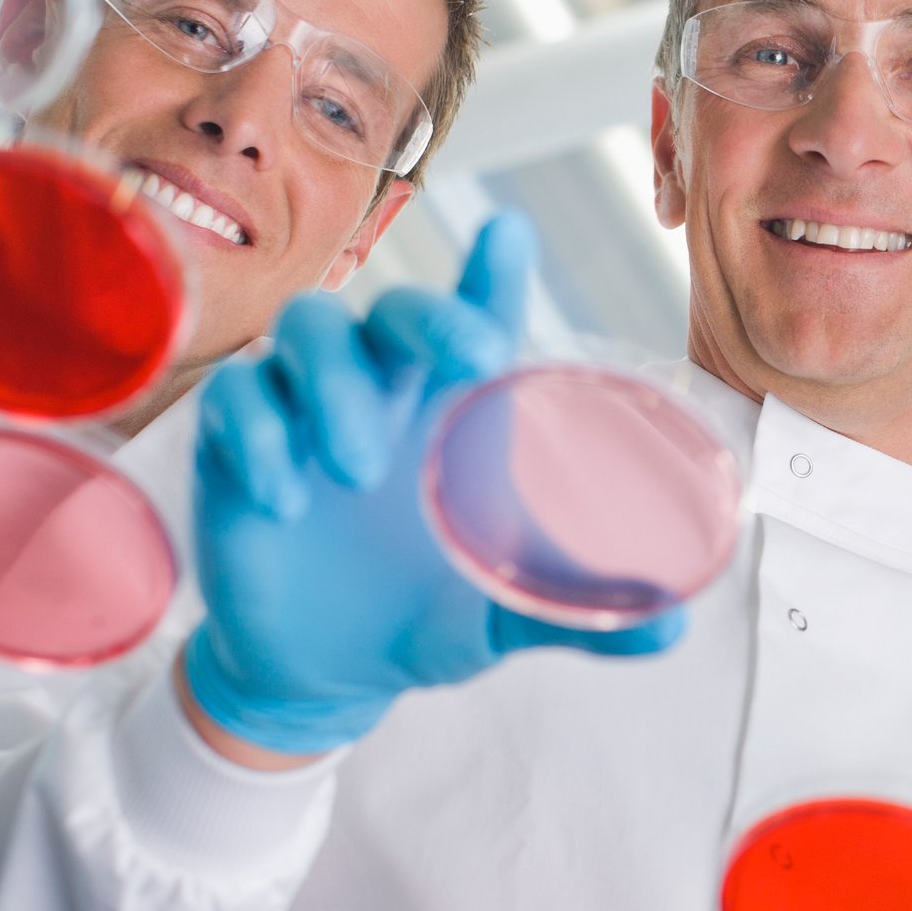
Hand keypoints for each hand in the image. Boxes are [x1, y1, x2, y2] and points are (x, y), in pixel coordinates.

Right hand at [184, 214, 684, 756]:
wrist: (327, 675)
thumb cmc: (426, 614)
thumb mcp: (504, 617)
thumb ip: (581, 613)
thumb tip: (676, 631)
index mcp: (456, 408)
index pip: (479, 318)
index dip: (492, 272)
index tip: (511, 235)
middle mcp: (385, 389)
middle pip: (396, 309)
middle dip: (431, 318)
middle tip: (471, 360)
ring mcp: (307, 407)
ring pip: (309, 331)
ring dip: (336, 384)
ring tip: (362, 467)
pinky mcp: (237, 441)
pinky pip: (235, 397)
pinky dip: (260, 436)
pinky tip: (286, 497)